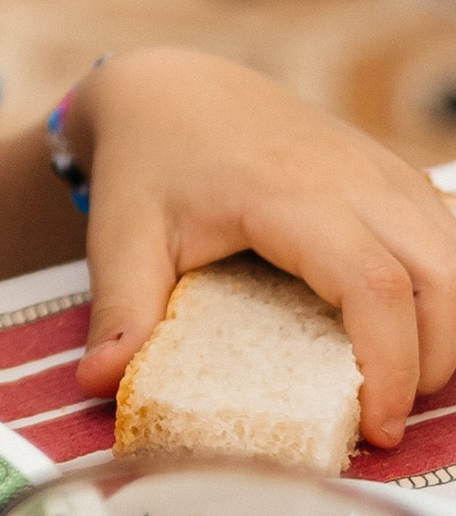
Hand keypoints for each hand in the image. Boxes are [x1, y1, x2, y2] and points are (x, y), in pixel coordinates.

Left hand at [74, 48, 455, 447]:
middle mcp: (352, 176)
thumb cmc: (148, 163)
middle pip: (442, 276)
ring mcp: (381, 169)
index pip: (373, 285)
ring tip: (401, 381)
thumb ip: (119, 311)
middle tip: (387, 418)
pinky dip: (449, 290)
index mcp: (288, 194)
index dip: (391, 365)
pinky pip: (450, 233)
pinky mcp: (394, 173)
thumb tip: (94, 384)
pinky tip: (415, 331)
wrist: (172, 88)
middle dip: (434, 361)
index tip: (376, 428)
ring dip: (450, 327)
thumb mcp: (122, 236)